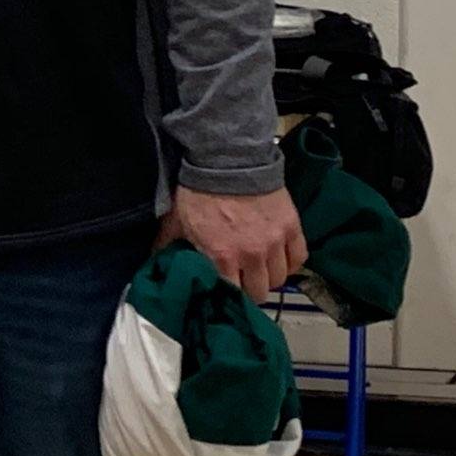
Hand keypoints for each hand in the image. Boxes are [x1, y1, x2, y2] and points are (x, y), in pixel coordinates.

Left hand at [159, 186, 307, 300]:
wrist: (227, 160)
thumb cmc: (198, 192)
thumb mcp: (176, 220)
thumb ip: (168, 245)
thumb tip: (156, 262)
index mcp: (222, 256)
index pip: (232, 294)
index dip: (228, 295)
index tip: (224, 290)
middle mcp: (252, 255)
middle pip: (260, 292)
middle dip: (250, 289)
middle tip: (242, 279)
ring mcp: (275, 242)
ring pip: (280, 279)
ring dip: (269, 276)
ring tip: (259, 268)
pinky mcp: (292, 228)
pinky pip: (298, 258)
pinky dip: (289, 262)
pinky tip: (278, 258)